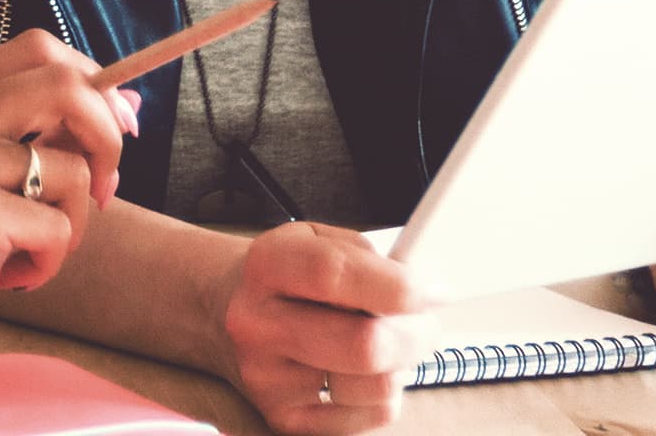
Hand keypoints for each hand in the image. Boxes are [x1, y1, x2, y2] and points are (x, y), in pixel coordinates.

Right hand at [0, 33, 130, 396]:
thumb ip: (43, 138)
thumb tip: (130, 103)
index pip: (39, 49)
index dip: (93, 83)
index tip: (116, 130)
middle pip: (64, 84)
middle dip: (108, 138)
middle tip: (104, 192)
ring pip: (73, 169)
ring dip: (73, 225)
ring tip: (28, 253)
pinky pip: (59, 228)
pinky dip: (49, 262)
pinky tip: (8, 278)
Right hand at [206, 224, 446, 435]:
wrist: (221, 312)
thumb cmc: (285, 275)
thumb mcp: (315, 239)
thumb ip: (367, 256)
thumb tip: (427, 287)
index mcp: (268, 266)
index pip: (336, 276)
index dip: (400, 286)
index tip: (434, 289)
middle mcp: (259, 325)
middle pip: (364, 345)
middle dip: (417, 334)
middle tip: (426, 321)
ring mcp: (268, 380)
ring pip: (376, 387)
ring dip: (403, 365)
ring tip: (392, 342)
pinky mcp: (284, 419)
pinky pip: (371, 417)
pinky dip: (386, 393)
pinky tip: (369, 370)